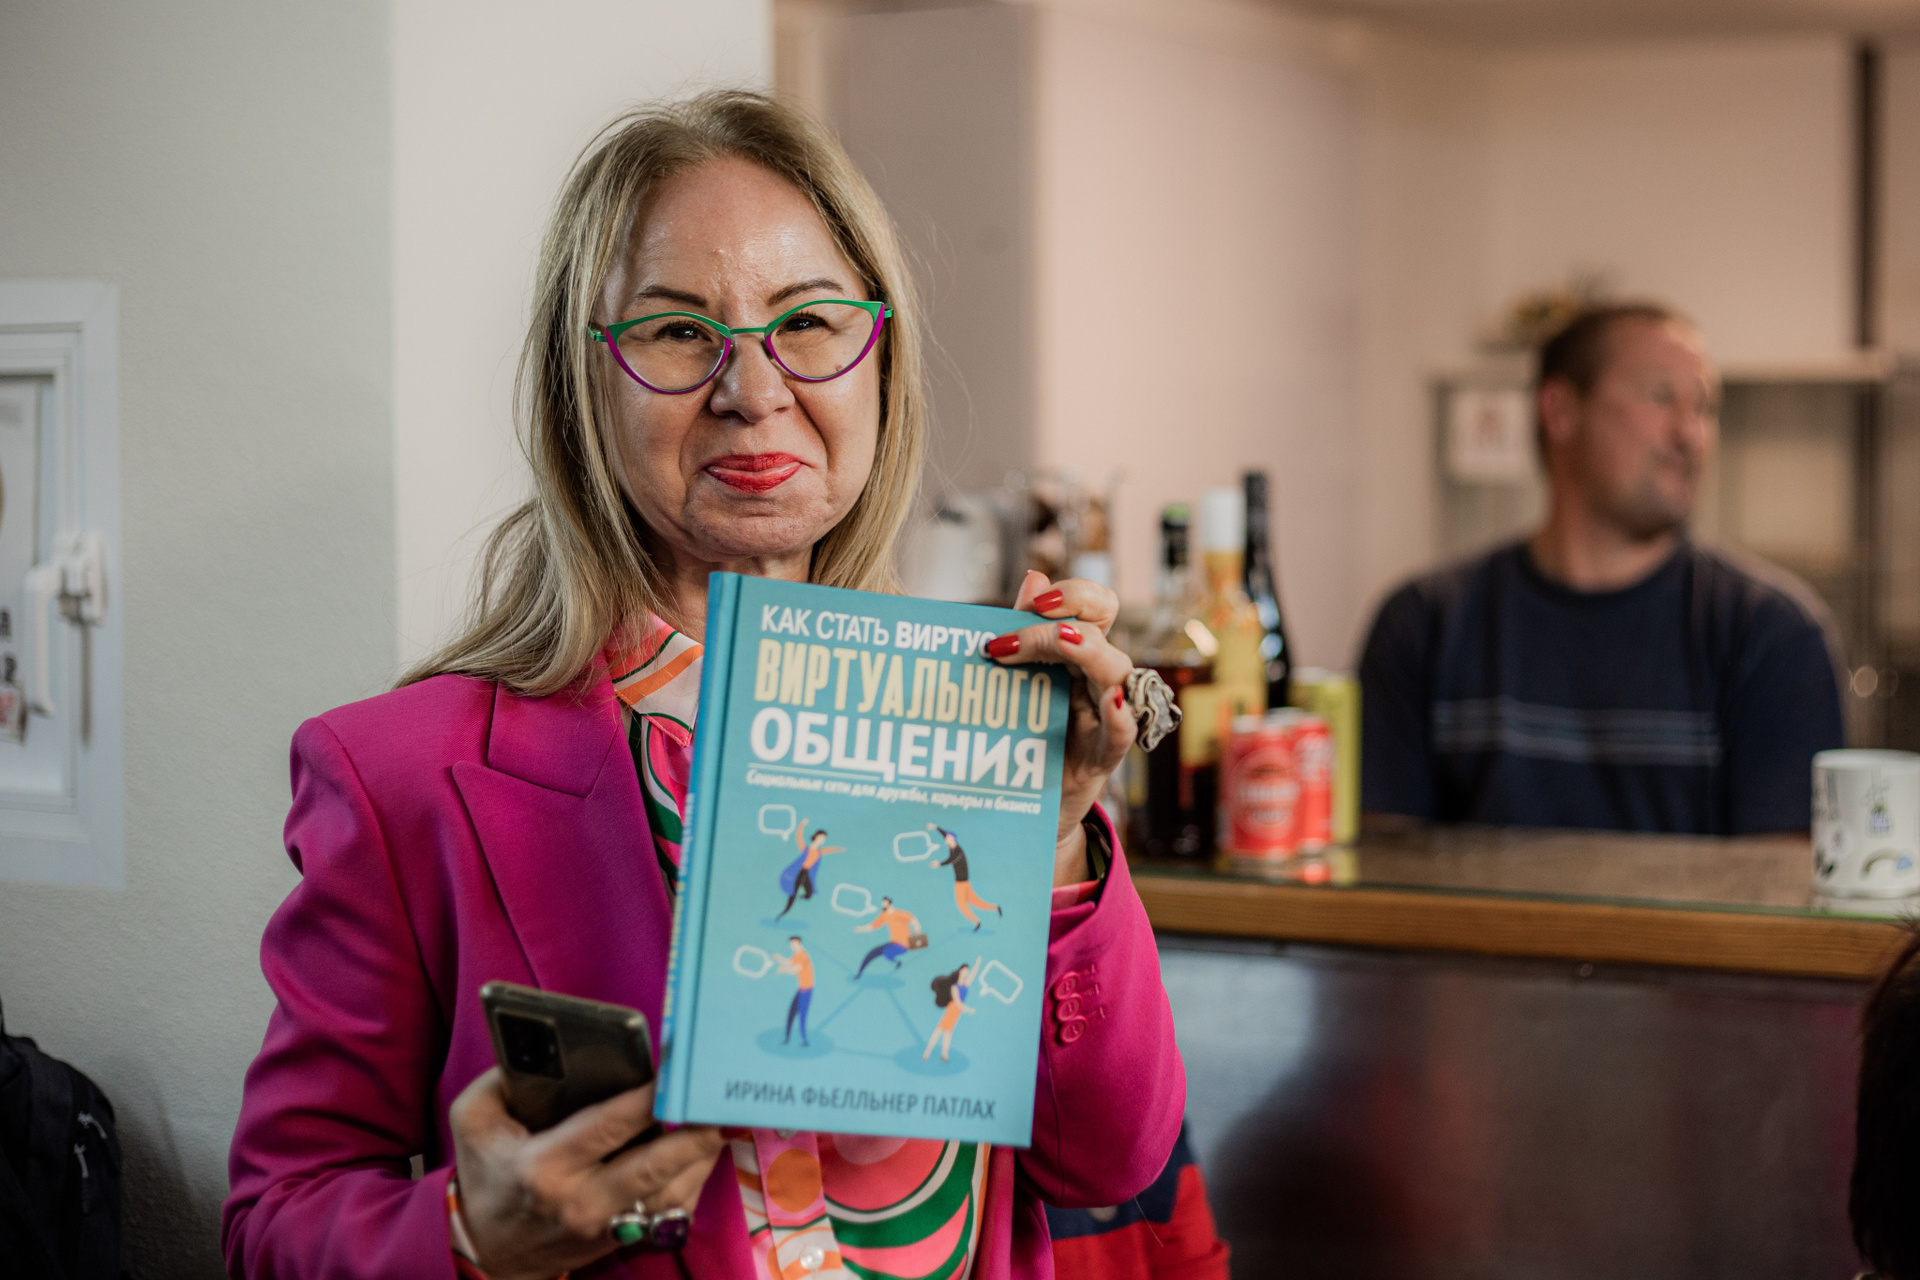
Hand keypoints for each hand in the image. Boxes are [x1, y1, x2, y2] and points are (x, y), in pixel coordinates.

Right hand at [450, 1068, 725, 1279]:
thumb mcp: (474, 1120)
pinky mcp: (622, 1238)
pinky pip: (674, 1211)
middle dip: (695, 1131)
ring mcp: (605, 1225)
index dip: (648, 1098)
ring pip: (673, 1190)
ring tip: (723, 1117)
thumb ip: (502, 1078)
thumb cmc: (486, 1174)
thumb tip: (546, 1046)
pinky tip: (705, 1150)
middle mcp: (580, 1200)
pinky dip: (695, 1179)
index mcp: (544, 1165)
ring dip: (704, 1154)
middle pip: (654, 1164)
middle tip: (723, 1100)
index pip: (608, 1126)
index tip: (678, 1070)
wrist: (487, 1250)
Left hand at [986, 570, 1135, 885]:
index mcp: (1080, 656)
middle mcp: (1099, 679)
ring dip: (1089, 652)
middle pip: (1104, 629)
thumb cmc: (1028, 739)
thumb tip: (1034, 576)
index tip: (1035, 601)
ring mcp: (1107, 716)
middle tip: (1012, 633)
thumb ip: (1026, 633)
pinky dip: (1120, 714)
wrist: (1028, 806)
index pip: (1097, 606)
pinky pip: (1122, 731)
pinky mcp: (1104, 756)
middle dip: (1064, 618)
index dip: (1075, 593)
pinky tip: (1109, 700)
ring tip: (1063, 642)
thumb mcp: (1021, 684)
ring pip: (1117, 670)